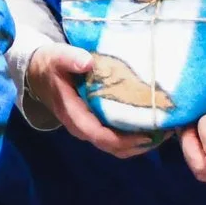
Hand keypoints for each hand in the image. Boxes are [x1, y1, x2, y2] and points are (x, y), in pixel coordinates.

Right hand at [23, 43, 154, 159]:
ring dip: (141, 143)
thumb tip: (87, 62)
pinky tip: (152, 124)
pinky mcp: (97, 123)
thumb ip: (70, 58)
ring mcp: (90, 128)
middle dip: (140, 144)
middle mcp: (83, 127)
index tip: (147, 134)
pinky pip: (118, 137)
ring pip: (118, 146)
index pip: (99, 136)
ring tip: (165, 130)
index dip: (123, 140)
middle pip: (114, 147)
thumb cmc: (50, 65)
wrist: (39, 73)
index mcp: (74, 116)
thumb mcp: (56, 57)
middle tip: (166, 132)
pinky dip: (135, 136)